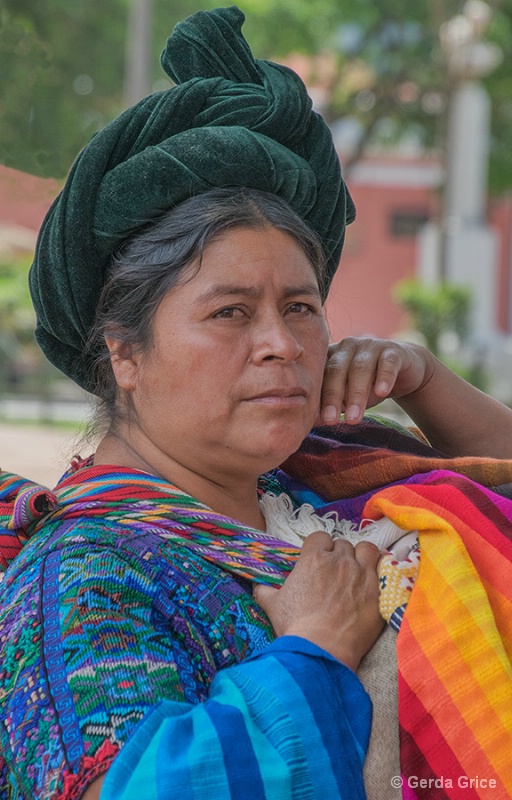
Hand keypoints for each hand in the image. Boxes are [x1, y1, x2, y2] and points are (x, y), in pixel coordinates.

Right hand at [254, 532, 383, 670]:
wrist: (322, 650)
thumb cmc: (296, 627)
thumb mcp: (273, 606)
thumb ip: (265, 591)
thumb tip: (258, 586)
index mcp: (313, 559)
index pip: (320, 537)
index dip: (319, 548)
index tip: (318, 560)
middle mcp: (339, 561)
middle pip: (343, 544)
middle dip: (339, 555)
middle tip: (336, 573)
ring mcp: (361, 574)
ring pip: (366, 549)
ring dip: (362, 556)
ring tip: (359, 570)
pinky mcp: (378, 590)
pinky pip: (383, 568)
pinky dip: (378, 572)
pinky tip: (374, 582)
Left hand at [318, 337, 434, 424]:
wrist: (403, 371)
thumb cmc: (367, 386)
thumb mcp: (347, 397)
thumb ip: (330, 405)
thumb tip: (310, 423)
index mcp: (330, 355)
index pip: (318, 375)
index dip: (315, 397)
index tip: (315, 420)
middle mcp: (347, 346)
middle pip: (336, 370)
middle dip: (333, 397)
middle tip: (331, 421)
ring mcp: (370, 345)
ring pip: (360, 368)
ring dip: (356, 394)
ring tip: (354, 418)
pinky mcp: (393, 351)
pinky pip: (387, 363)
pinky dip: (384, 377)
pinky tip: (381, 393)